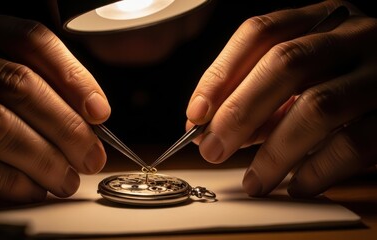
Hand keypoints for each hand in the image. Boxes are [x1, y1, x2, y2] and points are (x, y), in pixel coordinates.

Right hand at [0, 7, 110, 201]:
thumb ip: (33, 77)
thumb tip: (88, 116)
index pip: (31, 40)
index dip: (73, 77)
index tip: (99, 112)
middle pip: (20, 84)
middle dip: (66, 128)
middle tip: (91, 157)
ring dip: (44, 160)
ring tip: (66, 180)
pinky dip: (10, 181)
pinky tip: (32, 188)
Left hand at [186, 0, 376, 196]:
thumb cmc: (346, 81)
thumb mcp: (306, 75)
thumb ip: (263, 95)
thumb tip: (210, 128)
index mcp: (322, 19)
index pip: (259, 33)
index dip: (220, 74)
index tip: (195, 114)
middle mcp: (355, 36)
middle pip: (284, 63)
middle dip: (239, 111)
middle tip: (212, 150)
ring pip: (317, 107)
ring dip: (274, 151)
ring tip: (254, 181)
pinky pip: (354, 143)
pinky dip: (317, 170)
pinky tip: (297, 186)